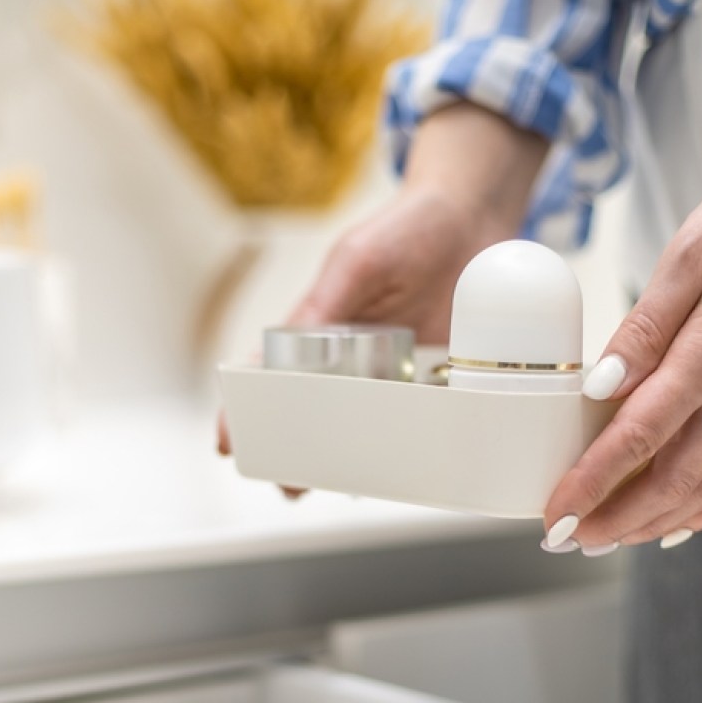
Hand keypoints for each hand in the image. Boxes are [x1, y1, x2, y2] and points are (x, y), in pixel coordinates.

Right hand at [218, 102, 549, 455]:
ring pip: (366, 423)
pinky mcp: (437, 376)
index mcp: (321, 328)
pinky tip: (407, 463)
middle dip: (299, 449)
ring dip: (354, 454)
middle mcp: (354, 356)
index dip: (246, 408)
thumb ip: (325, 305)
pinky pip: (421, 417)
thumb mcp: (356, 261)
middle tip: (289, 484)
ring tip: (343, 484)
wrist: (473, 218)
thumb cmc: (405, 229)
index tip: (228, 442)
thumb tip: (293, 348)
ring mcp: (396, 370)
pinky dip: (412, 441)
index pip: (272, 374)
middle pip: (317, 412)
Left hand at [543, 92, 701, 553]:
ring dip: (650, 525)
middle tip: (564, 539)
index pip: (638, 437)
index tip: (554, 511)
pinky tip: (674, 524)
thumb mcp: (689, 255)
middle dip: (612, 521)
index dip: (591, 483)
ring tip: (605, 540)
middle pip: (669, 482)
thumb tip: (598, 387)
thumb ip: (642, 329)